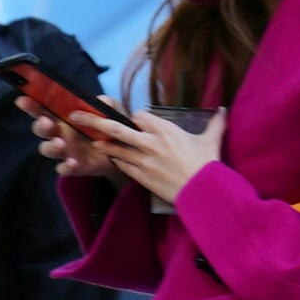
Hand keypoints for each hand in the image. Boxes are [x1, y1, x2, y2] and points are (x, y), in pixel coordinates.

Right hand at [27, 96, 126, 179]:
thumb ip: (105, 103)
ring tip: (60, 144)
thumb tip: (97, 100)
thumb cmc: (109, 127)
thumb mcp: (111, 111)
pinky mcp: (74, 167)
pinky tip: (73, 163)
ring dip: (51, 146)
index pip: (43, 109)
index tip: (22, 100)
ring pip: (47, 149)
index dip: (31, 105)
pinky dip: (66, 166)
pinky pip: (63, 169)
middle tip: (47, 122)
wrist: (123, 153)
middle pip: (40, 129)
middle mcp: (59, 133)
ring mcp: (65, 151)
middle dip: (40, 125)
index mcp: (63, 116)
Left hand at [89, 105, 218, 212]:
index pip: (140, 115)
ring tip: (88, 138)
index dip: (134, 117)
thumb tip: (223, 108)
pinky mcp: (140, 176)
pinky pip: (122, 165)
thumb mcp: (211, 140)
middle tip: (76, 115)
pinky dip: (115, 160)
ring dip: (101, 143)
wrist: (203, 191)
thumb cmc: (207, 164)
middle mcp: (150, 142)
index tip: (133, 119)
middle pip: (115, 127)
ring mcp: (143, 160)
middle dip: (93, 120)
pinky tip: (109, 157)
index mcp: (166, 130)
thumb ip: (215, 123)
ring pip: (114, 148)